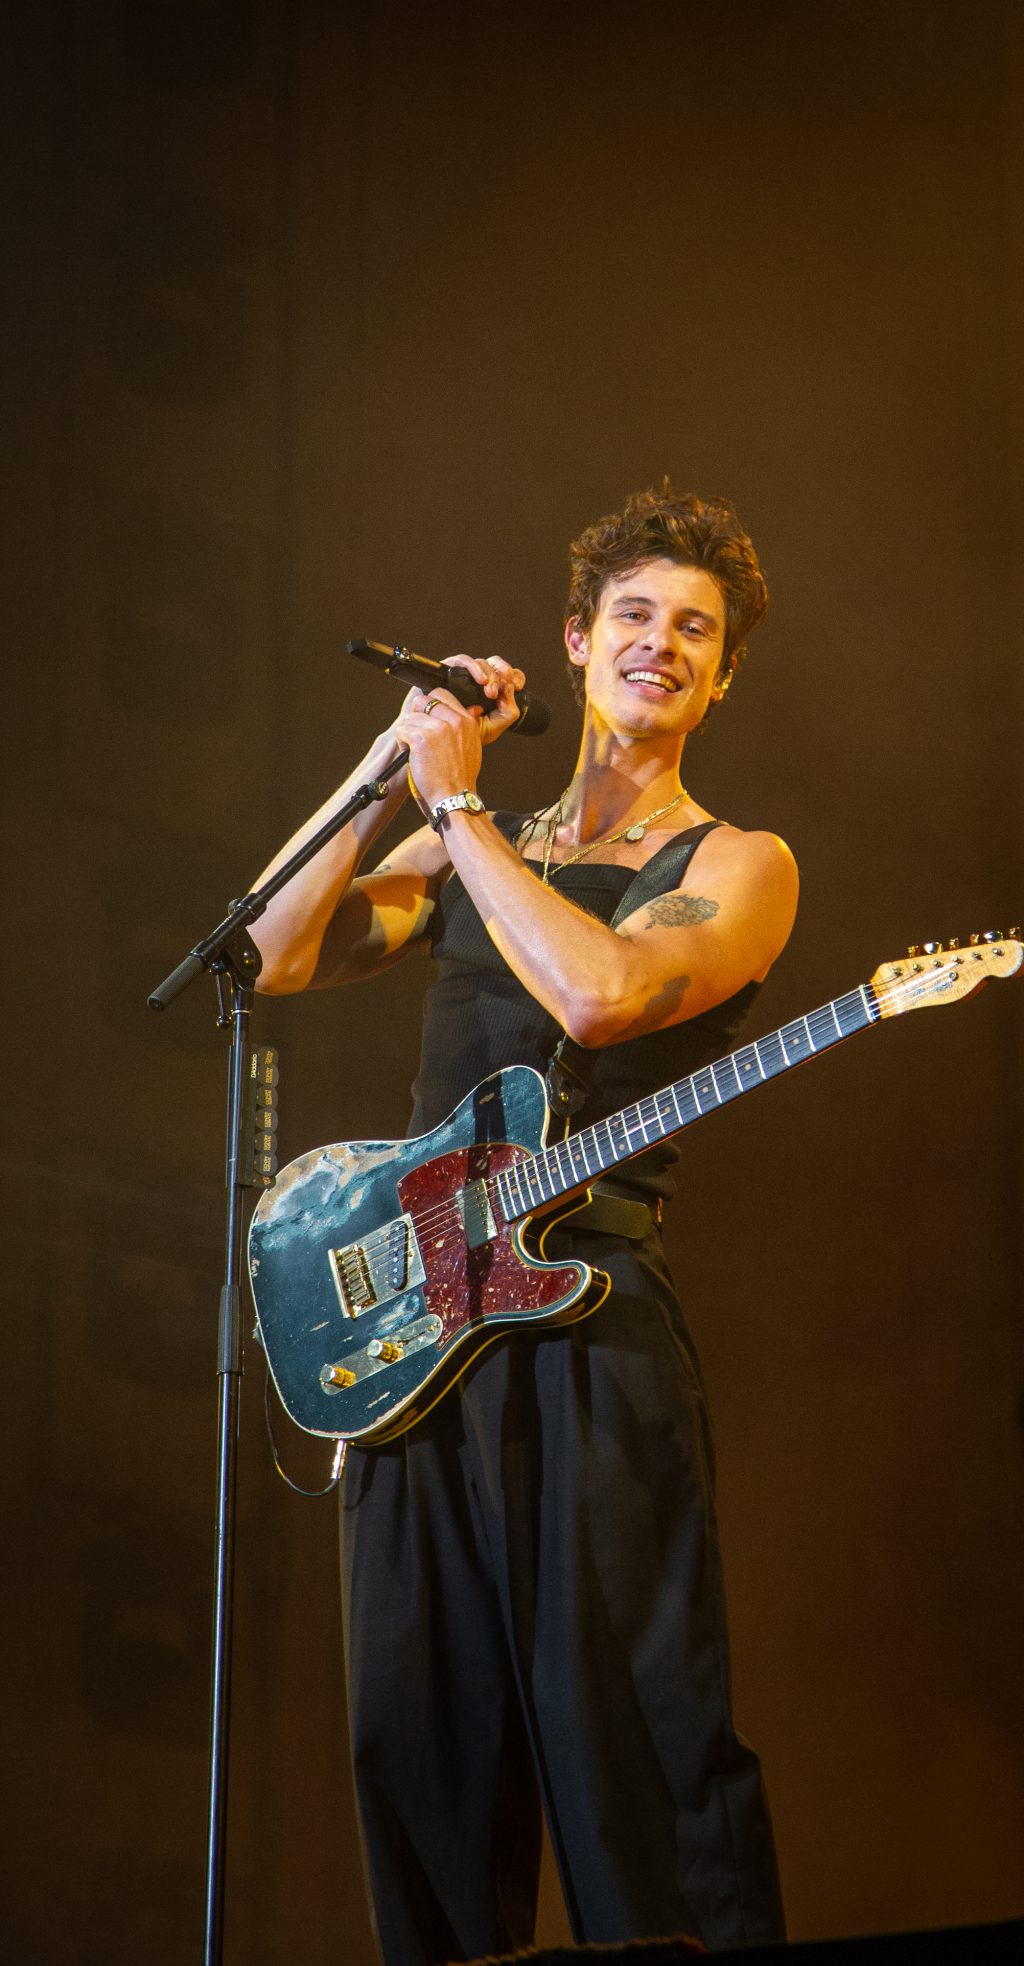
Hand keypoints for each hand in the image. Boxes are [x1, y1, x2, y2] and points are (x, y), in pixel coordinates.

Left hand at [392, 684, 484, 819]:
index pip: (442, 695)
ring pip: (410, 717)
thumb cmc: (460, 778)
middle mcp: (454, 720)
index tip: (427, 719)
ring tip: (417, 750)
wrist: (454, 797)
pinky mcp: (421, 738)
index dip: (429, 705)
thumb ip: (462, 727)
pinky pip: (402, 730)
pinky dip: (403, 743)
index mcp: (467, 720)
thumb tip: (455, 712)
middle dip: (416, 714)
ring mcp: (437, 728)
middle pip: (423, 700)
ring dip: (409, 732)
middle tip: (417, 732)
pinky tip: (412, 755)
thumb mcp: (471, 746)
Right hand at [443, 655, 525, 746]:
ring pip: (480, 662)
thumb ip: (507, 713)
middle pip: (494, 664)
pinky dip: (474, 668)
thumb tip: (510, 690)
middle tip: (499, 693)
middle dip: (501, 675)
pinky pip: (461, 661)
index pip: (507, 675)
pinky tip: (480, 681)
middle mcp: (477, 679)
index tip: (518, 686)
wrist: (438, 737)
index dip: (515, 676)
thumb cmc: (463, 733)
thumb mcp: (493, 727)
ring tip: (490, 692)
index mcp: (490, 689)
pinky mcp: (448, 670)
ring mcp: (463, 674)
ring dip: (489, 674)